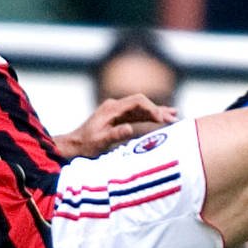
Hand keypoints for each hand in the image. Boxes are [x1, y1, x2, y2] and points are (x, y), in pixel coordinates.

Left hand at [55, 94, 176, 159]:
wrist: (74, 145)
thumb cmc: (85, 145)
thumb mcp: (99, 142)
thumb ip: (115, 134)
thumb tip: (130, 128)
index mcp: (111, 109)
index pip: (137, 102)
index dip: (151, 108)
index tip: (161, 119)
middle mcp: (115, 107)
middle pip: (141, 103)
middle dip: (158, 109)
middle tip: (174, 118)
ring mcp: (117, 111)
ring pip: (141, 109)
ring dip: (156, 113)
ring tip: (174, 117)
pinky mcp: (118, 118)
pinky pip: (136, 115)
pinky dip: (149, 117)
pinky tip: (160, 120)